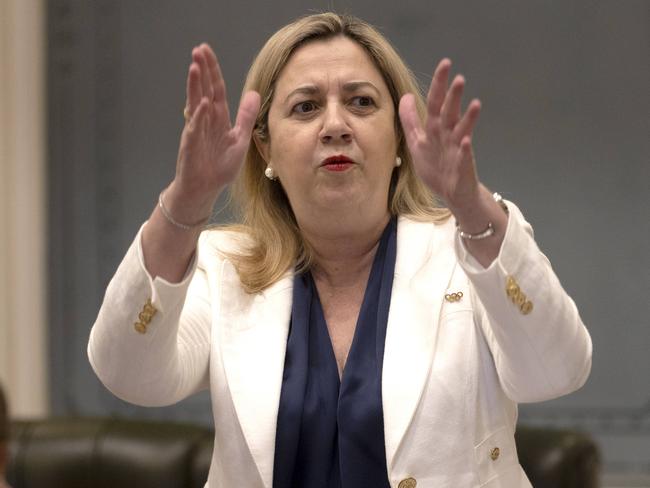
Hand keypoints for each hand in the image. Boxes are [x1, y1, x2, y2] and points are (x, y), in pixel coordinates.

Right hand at [169, 43, 259, 219]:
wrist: (206, 187)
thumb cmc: (220, 166)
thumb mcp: (240, 138)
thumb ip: (246, 116)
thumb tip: (255, 93)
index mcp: (218, 118)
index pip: (215, 89)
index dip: (212, 71)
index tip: (207, 51)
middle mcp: (205, 120)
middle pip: (203, 90)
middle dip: (201, 70)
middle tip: (198, 49)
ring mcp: (196, 130)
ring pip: (195, 103)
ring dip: (195, 85)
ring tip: (194, 66)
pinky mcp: (192, 144)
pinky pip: (195, 127)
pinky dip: (198, 115)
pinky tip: (201, 102)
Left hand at [398, 59, 481, 214]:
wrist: (451, 193)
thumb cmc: (436, 167)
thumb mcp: (417, 142)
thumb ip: (410, 121)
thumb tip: (404, 96)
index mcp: (435, 129)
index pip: (436, 102)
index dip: (439, 84)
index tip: (445, 64)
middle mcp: (448, 135)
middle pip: (449, 112)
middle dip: (453, 95)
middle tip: (458, 76)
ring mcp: (457, 149)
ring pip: (462, 130)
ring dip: (467, 117)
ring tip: (474, 102)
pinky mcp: (462, 165)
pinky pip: (464, 156)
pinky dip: (464, 148)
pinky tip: (465, 141)